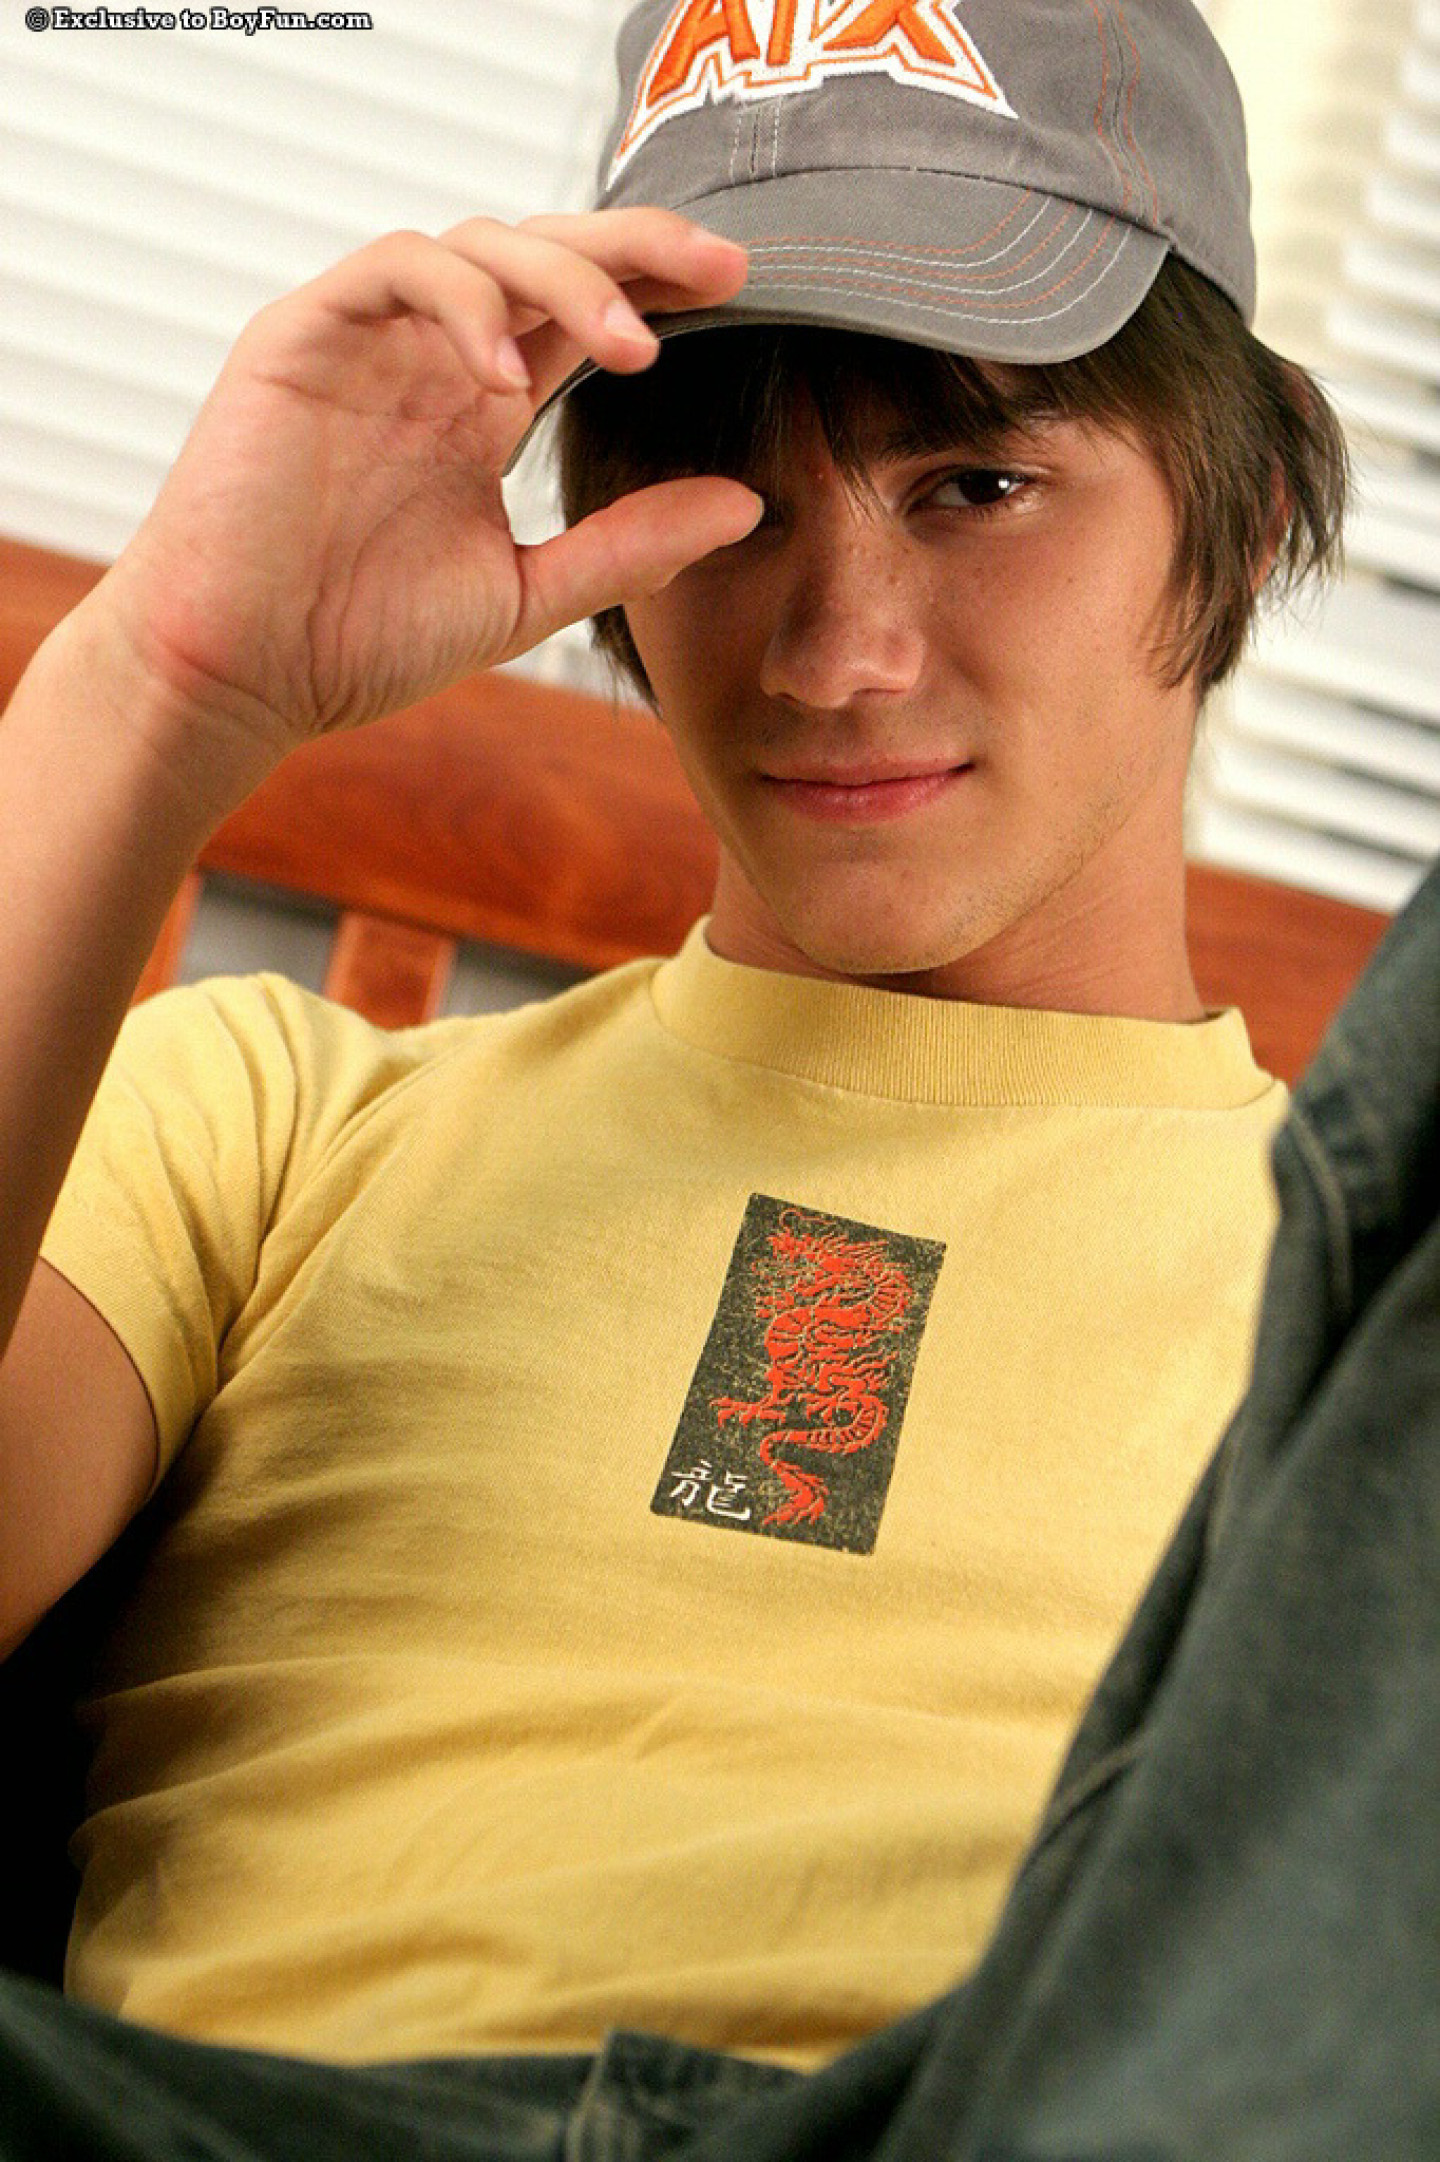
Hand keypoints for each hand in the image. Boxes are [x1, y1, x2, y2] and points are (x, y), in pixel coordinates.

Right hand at [86, 211, 760, 789]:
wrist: (242, 679)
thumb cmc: (360, 641)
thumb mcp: (526, 593)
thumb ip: (627, 546)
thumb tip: (748, 503)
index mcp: (483, 411)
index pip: (583, 317)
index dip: (658, 289)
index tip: (742, 293)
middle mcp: (432, 361)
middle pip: (544, 257)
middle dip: (636, 249)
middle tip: (721, 269)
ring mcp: (368, 343)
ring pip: (477, 246)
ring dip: (564, 280)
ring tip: (629, 347)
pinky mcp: (301, 339)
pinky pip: (392, 271)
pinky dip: (459, 302)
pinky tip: (507, 370)